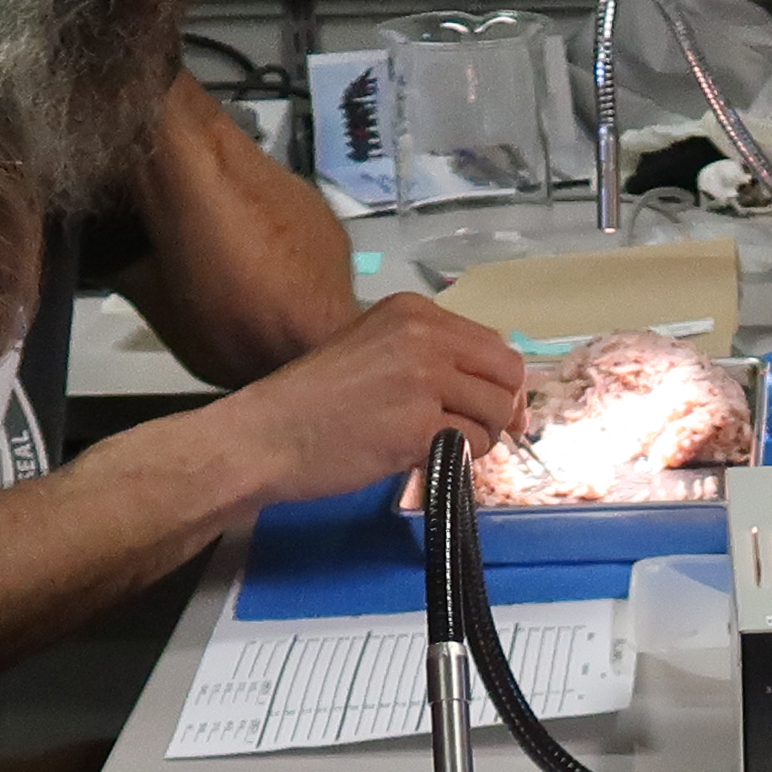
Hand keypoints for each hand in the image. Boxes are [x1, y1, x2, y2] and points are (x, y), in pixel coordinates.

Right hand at [219, 293, 528, 507]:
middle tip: (470, 435)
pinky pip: (474, 445)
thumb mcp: (372, 352)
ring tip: (433, 445)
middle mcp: (423, 335)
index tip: (494, 412)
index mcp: (413, 311)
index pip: (493, 342)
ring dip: (476, 438)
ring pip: (495, 412)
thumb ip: (428, 359)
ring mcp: (423, 378)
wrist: (265, 436)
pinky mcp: (420, 424)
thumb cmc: (312, 403)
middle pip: (506, 374)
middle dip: (497, 410)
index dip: (501, 383)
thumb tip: (496, 391)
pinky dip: (458, 459)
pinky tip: (420, 457)